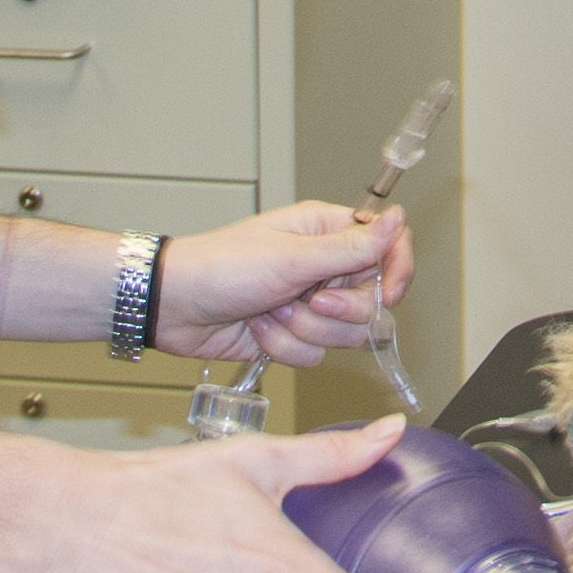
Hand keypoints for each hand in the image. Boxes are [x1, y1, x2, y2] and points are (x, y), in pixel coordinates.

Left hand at [161, 198, 411, 368]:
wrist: (174, 306)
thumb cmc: (222, 267)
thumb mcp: (292, 257)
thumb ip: (352, 247)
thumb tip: (398, 219)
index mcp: (327, 233)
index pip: (388, 246)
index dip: (396, 271)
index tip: (389, 291)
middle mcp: (323, 267)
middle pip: (371, 301)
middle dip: (337, 310)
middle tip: (306, 298)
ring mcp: (308, 303)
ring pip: (344, 334)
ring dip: (304, 329)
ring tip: (270, 311)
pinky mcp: (293, 334)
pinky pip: (315, 354)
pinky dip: (285, 347)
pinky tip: (258, 329)